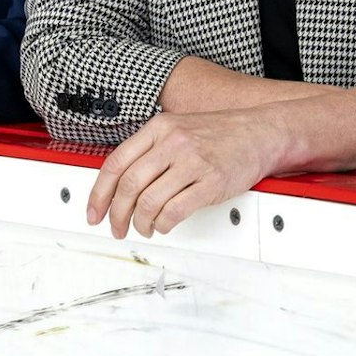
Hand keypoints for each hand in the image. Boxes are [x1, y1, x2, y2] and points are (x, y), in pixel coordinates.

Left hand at [86, 107, 287, 239]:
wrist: (260, 131)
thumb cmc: (220, 133)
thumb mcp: (178, 128)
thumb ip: (150, 149)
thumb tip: (119, 182)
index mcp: (159, 128)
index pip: (115, 164)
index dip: (99, 194)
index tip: (94, 212)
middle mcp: (173, 142)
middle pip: (128, 186)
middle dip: (117, 215)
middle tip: (117, 227)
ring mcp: (192, 162)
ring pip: (149, 202)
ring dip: (141, 223)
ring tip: (144, 227)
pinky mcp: (210, 182)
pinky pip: (175, 211)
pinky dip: (164, 224)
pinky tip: (165, 224)